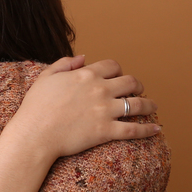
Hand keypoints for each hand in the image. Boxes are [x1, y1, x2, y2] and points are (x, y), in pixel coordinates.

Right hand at [17, 56, 160, 158]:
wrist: (34, 134)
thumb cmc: (35, 106)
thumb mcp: (46, 77)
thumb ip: (65, 64)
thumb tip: (83, 57)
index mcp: (86, 75)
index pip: (113, 66)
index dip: (119, 70)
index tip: (119, 77)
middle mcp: (100, 90)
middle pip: (130, 82)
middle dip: (137, 85)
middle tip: (138, 90)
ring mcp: (105, 111)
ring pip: (137, 104)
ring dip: (149, 104)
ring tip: (153, 106)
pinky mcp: (106, 131)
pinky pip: (134, 129)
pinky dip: (148, 129)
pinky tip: (157, 129)